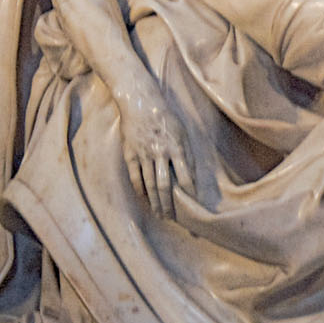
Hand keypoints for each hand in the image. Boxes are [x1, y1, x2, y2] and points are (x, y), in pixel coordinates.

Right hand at [116, 90, 193, 219]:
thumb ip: (187, 153)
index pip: (186, 176)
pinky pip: (135, 177)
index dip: (189, 193)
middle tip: (172, 218)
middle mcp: (160, 153)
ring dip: (154, 202)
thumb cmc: (165, 117)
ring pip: (149, 184)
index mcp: (176, 147)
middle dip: (169, 205)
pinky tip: (144, 199)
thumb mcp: (182, 132)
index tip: (193, 205)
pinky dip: (139, 190)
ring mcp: (143, 154)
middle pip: (164, 186)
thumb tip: (191, 176)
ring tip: (158, 213)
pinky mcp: (130, 154)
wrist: (140, 103)